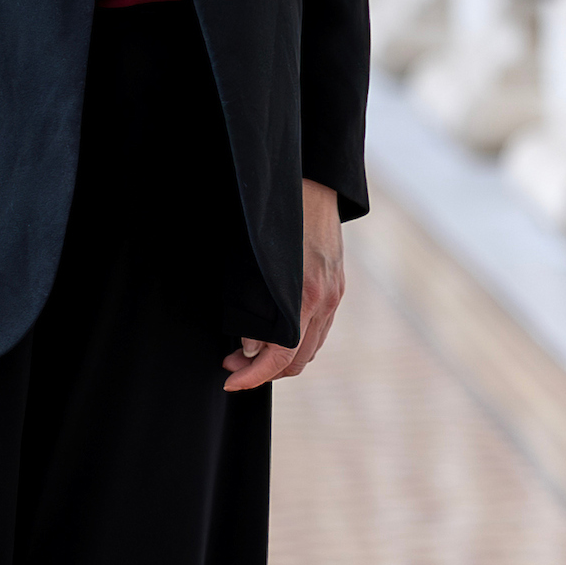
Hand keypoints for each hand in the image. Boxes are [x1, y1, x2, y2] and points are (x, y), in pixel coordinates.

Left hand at [224, 178, 345, 389]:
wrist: (311, 184)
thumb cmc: (273, 218)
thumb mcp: (252, 260)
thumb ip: (252, 306)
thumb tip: (249, 346)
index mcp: (304, 295)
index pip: (282, 356)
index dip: (255, 375)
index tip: (229, 381)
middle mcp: (324, 300)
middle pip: (298, 360)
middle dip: (261, 370)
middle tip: (229, 363)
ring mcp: (334, 295)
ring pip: (309, 348)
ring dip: (278, 358)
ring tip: (244, 353)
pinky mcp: (336, 288)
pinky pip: (318, 329)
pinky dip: (295, 342)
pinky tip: (271, 336)